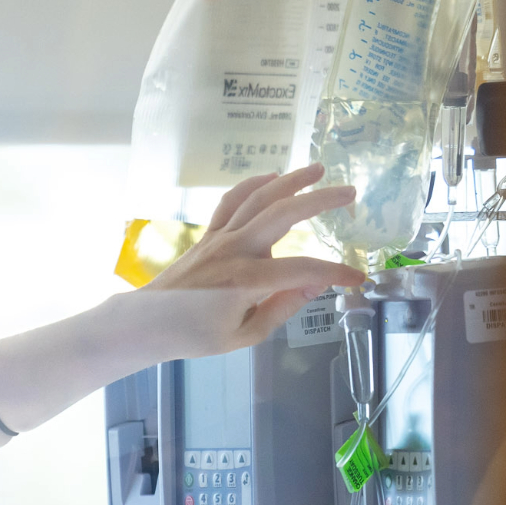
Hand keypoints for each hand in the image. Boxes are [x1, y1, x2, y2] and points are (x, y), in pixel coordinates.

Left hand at [127, 164, 364, 358]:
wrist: (148, 323)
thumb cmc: (195, 335)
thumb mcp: (244, 334)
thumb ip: (282, 308)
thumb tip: (315, 285)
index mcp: (246, 280)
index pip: (303, 271)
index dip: (334, 272)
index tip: (357, 277)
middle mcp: (234, 250)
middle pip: (282, 214)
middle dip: (320, 200)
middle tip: (350, 192)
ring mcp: (219, 237)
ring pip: (257, 198)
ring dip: (289, 180)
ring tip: (317, 169)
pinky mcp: (208, 234)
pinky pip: (231, 201)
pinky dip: (252, 185)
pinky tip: (272, 177)